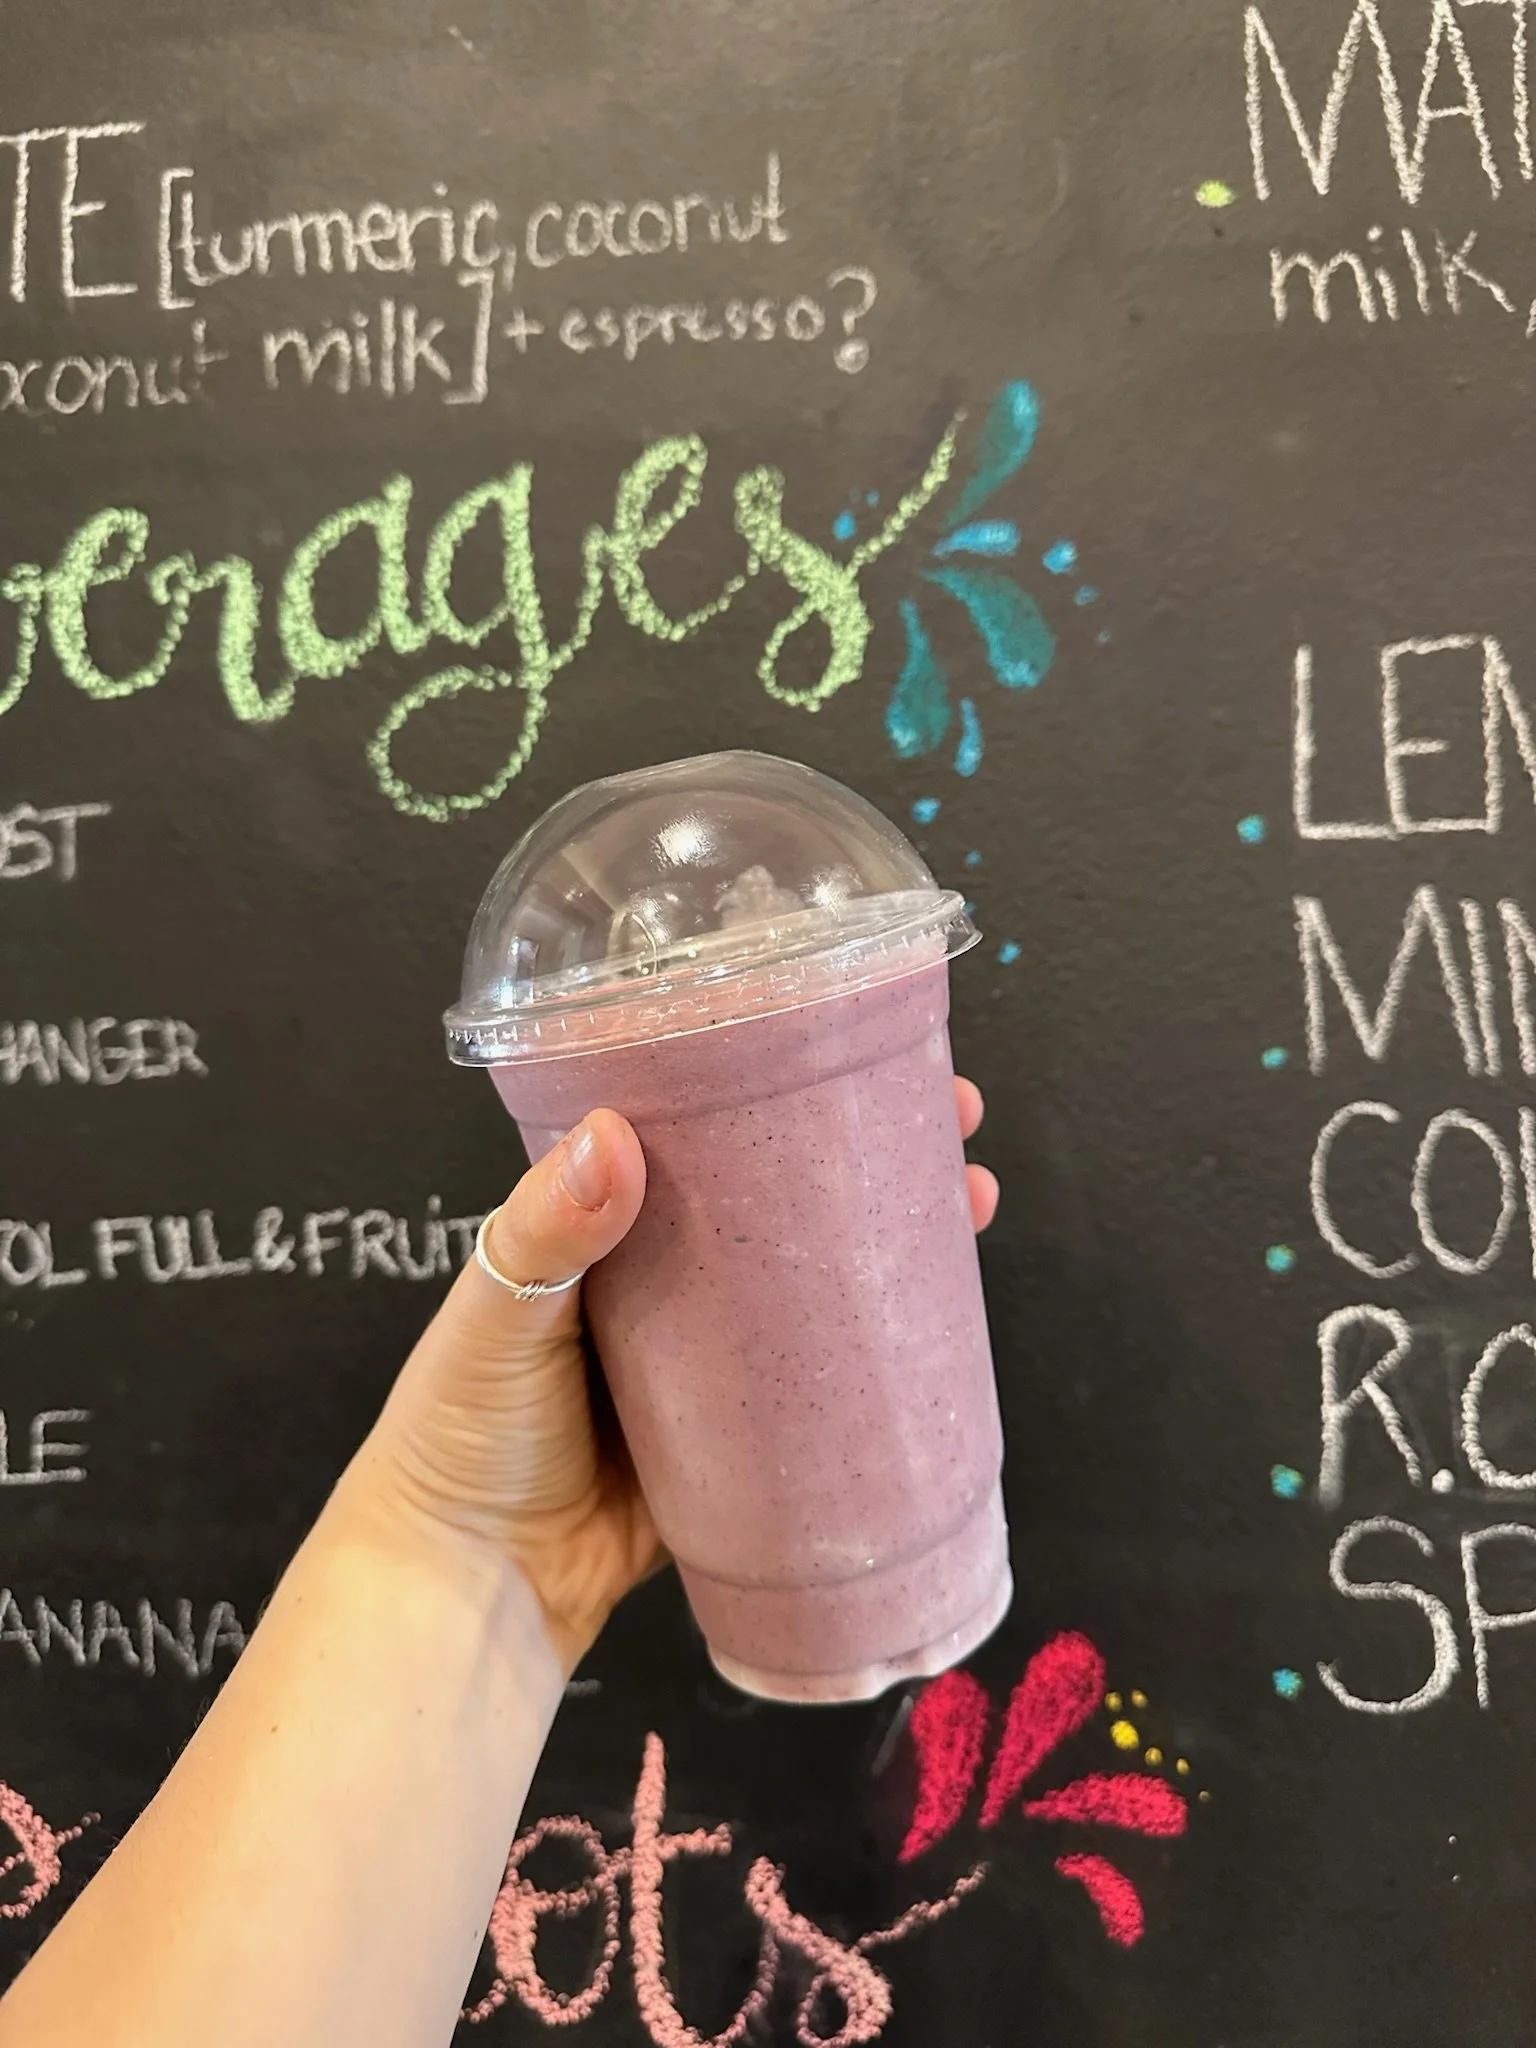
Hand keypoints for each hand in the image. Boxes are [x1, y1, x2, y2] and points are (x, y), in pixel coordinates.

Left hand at [357, 1079, 997, 1670]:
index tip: (844, 1045)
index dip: (772, 1085)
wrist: (473, 1587)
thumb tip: (615, 1137)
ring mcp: (715, 1359)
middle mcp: (668, 1279)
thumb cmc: (456, 1435)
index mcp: (603, 1228)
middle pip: (781, 1197)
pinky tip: (942, 1323)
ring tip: (969, 1198)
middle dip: (868, 1152)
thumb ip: (544, 1232)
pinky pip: (822, 1385)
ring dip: (894, 1238)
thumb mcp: (492, 1316)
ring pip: (817, 1282)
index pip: (697, 1132)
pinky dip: (881, 1352)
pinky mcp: (747, 1437)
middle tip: (952, 1121)